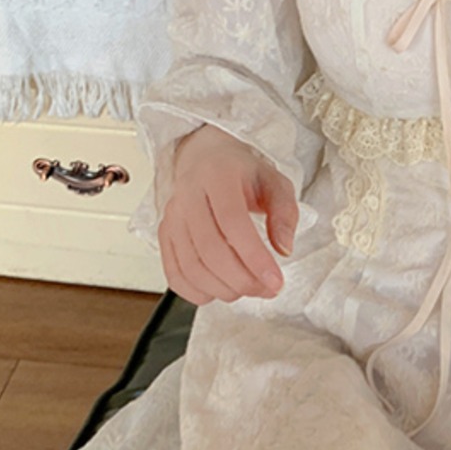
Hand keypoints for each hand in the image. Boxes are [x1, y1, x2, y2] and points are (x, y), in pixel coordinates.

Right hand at [158, 124, 298, 305]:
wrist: (203, 157)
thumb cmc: (240, 172)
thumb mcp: (274, 182)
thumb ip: (285, 213)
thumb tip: (283, 249)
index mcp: (217, 176)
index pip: (233, 223)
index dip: (254, 258)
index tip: (275, 281)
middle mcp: (188, 196)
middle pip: (210, 250)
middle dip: (242, 280)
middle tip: (267, 289)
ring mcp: (172, 217)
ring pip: (192, 267)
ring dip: (223, 289)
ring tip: (249, 289)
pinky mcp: (165, 235)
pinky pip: (174, 274)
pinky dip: (197, 292)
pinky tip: (220, 290)